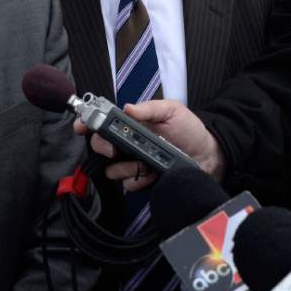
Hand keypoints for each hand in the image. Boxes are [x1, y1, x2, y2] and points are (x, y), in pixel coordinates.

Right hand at [74, 99, 225, 191]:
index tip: (81, 127)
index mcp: (132, 123)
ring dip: (123, 166)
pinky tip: (151, 174)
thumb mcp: (172, 110)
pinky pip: (128, 183)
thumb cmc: (189, 129)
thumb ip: (149, 108)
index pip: (103, 122)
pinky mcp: (142, 179)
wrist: (209, 156)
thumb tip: (126, 107)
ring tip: (142, 164)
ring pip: (112, 168)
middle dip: (102, 147)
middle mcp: (129, 142)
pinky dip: (137, 180)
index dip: (88, 123)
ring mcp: (134, 162)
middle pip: (100, 146)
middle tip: (113, 149)